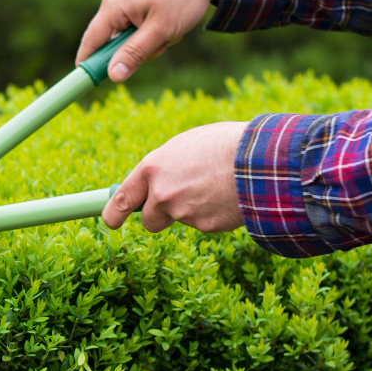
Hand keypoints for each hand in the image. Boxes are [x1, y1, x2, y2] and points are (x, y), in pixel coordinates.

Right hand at [76, 0, 226, 81]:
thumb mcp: (160, 30)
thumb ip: (134, 53)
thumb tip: (113, 75)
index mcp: (113, 5)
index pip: (91, 41)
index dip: (88, 63)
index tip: (87, 82)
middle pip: (114, 40)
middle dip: (137, 48)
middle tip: (161, 44)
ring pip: (130, 33)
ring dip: (151, 39)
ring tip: (172, 29)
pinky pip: (138, 23)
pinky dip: (154, 28)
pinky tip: (171, 21)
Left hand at [102, 121, 246, 232]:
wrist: (260, 158)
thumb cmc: (224, 144)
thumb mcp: (185, 146)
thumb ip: (165, 167)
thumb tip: (157, 180)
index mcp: (152, 168)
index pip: (120, 199)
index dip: (112, 214)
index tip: (110, 221)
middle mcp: (162, 194)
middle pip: (148, 220)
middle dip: (157, 217)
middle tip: (173, 206)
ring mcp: (183, 213)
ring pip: (180, 220)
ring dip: (191, 211)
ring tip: (214, 188)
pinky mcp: (205, 226)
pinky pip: (204, 223)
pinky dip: (212, 214)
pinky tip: (227, 196)